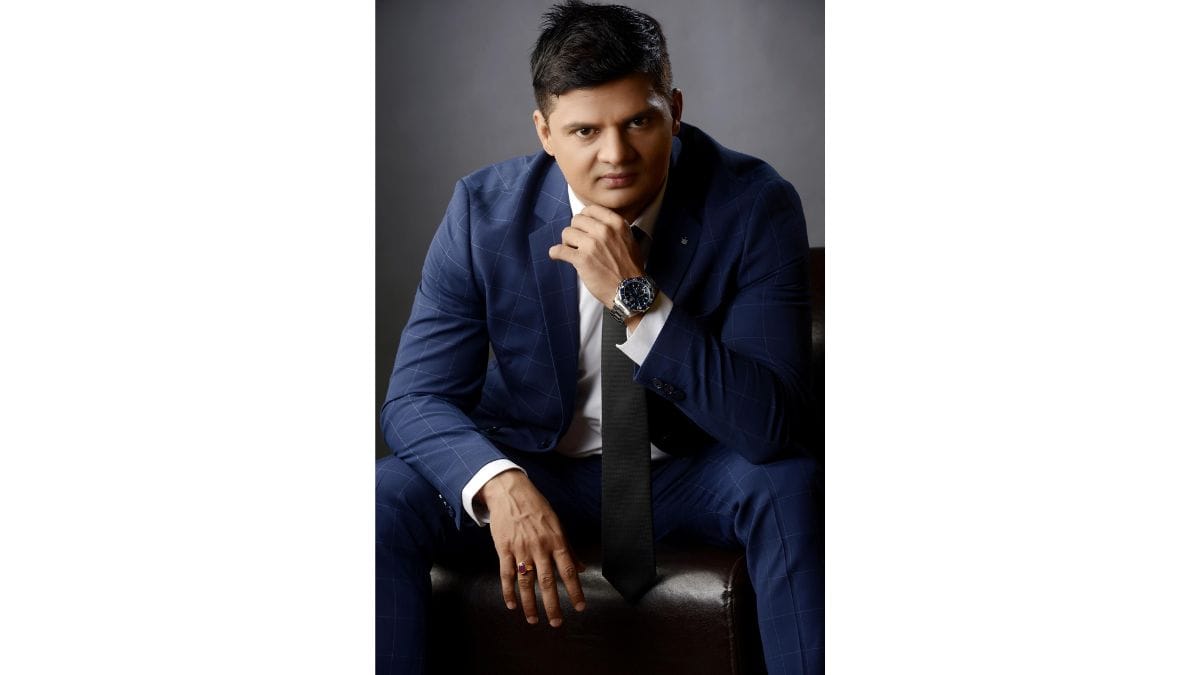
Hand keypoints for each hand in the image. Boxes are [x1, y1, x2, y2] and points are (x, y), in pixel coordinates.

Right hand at [479, 469, 585, 626]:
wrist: (510, 492)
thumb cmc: (536, 507)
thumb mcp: (557, 524)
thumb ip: (568, 548)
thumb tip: (581, 568)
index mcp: (556, 540)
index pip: (568, 571)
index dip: (575, 591)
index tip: (579, 607)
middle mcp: (540, 547)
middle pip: (548, 581)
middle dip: (553, 605)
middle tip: (557, 622)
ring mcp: (521, 549)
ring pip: (527, 582)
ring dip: (530, 604)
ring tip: (534, 619)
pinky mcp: (504, 549)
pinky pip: (507, 575)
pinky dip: (508, 592)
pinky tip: (512, 604)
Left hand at [548, 203, 643, 310]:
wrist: (631, 290)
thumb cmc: (630, 268)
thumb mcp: (629, 239)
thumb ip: (614, 228)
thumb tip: (595, 223)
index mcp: (616, 224)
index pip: (591, 209)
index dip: (584, 218)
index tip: (582, 227)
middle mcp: (604, 231)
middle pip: (576, 220)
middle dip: (575, 230)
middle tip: (577, 242)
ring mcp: (592, 245)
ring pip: (567, 233)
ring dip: (567, 242)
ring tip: (572, 251)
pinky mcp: (582, 259)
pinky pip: (559, 250)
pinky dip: (555, 253)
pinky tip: (556, 255)